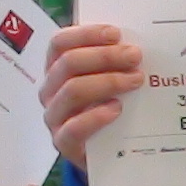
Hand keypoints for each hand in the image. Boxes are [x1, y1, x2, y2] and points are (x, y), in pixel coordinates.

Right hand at [44, 22, 144, 165]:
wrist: (105, 152)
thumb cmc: (105, 106)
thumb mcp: (107, 79)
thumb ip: (113, 61)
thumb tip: (133, 42)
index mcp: (56, 68)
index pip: (60, 42)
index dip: (86, 34)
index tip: (116, 33)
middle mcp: (50, 90)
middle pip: (68, 63)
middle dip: (105, 56)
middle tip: (135, 56)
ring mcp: (54, 117)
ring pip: (72, 91)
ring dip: (108, 81)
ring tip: (135, 80)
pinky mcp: (63, 143)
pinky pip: (74, 128)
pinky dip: (97, 116)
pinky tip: (117, 108)